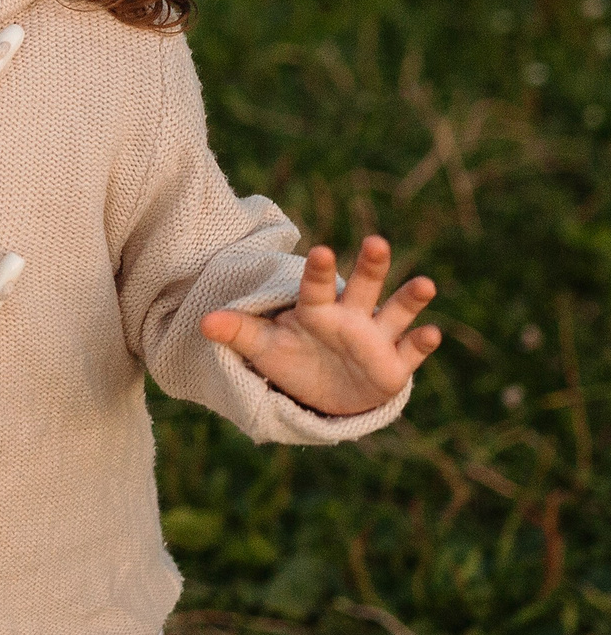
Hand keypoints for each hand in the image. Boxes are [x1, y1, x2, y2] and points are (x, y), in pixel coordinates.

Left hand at [201, 236, 439, 416]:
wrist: (321, 392)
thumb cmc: (292, 358)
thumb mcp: (263, 347)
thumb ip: (238, 331)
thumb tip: (204, 323)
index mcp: (316, 310)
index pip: (315, 286)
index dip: (319, 271)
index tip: (322, 251)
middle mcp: (350, 317)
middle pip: (363, 287)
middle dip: (370, 266)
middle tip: (375, 241)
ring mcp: (375, 339)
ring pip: (395, 313)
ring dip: (410, 299)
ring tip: (424, 284)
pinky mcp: (393, 365)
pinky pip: (409, 351)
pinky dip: (420, 343)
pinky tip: (431, 333)